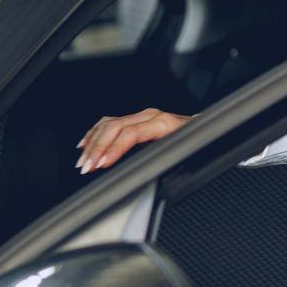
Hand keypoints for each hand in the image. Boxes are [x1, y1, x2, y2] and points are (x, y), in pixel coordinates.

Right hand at [76, 109, 190, 172]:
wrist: (204, 128)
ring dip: (92, 143)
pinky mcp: (136, 119)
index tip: (100, 164)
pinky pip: (109, 122)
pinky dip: (95, 134)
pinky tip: (85, 144)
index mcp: (162, 123)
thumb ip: (163, 158)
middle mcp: (151, 116)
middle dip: (97, 148)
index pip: (130, 134)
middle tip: (86, 167)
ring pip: (108, 124)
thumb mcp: (183, 151)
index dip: (113, 149)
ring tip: (83, 161)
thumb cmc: (196, 141)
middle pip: (114, 127)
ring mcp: (142, 115)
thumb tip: (142, 170)